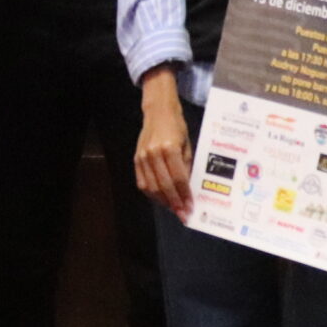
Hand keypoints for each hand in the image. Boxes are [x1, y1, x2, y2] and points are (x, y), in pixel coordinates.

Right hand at [133, 69, 193, 218]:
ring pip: (151, 187)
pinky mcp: (136, 159)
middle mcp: (154, 154)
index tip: (191, 207)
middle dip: (175, 202)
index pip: (178, 178)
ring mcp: (142, 157)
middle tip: (183, 214)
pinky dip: (151, 193)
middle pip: (164, 185)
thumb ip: (186, 167)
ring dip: (163, 201)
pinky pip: (142, 182)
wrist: (158, 112)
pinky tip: (160, 199)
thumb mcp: (187, 145)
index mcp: (170, 148)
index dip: (184, 195)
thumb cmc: (177, 127)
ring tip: (173, 209)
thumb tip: (188, 189)